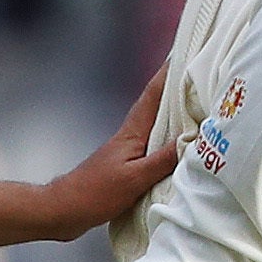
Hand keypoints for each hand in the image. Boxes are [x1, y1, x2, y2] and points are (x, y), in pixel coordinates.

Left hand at [0, 68, 181, 248]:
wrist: (65, 210)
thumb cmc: (95, 193)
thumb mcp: (134, 179)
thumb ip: (162, 161)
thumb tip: (193, 142)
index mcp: (132, 133)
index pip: (153, 96)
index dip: (168, 74)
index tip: (183, 52)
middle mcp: (131, 136)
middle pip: (157, 105)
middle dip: (176, 86)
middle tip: (197, 71)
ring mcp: (129, 150)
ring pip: (157, 124)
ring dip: (174, 111)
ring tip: (195, 102)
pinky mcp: (128, 165)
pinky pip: (155, 144)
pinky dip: (169, 138)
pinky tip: (178, 143)